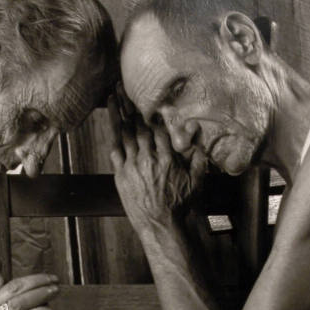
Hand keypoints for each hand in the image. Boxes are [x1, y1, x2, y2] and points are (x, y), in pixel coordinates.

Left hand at [108, 91, 201, 234]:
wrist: (160, 224)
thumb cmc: (179, 204)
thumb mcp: (196, 180)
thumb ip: (198, 156)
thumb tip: (198, 135)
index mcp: (167, 156)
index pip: (158, 125)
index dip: (151, 108)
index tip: (146, 94)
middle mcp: (148, 157)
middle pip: (138, 124)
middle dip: (130, 103)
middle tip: (123, 85)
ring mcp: (132, 165)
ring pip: (124, 132)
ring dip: (118, 112)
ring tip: (113, 94)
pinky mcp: (121, 174)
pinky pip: (115, 148)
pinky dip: (112, 133)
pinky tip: (110, 121)